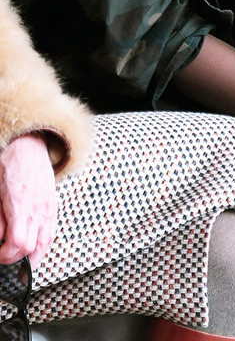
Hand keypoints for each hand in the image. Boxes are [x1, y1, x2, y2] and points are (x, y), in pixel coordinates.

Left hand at [0, 134, 57, 268]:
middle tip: (4, 257)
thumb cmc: (10, 165)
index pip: (18, 243)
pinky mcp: (53, 205)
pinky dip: (44, 245)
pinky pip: (52, 231)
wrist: (30, 147)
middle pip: (31, 247)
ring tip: (23, 264)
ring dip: (33, 257)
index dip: (6, 256)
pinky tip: (37, 250)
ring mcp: (48, 207)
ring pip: (45, 243)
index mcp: (21, 205)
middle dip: (15, 258)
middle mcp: (38, 208)